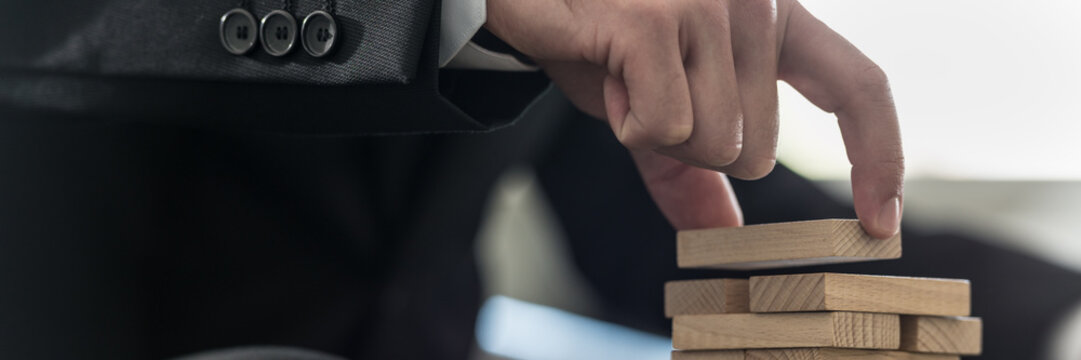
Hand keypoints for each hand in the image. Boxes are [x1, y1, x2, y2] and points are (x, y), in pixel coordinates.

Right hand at [486, 0, 903, 237]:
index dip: (878, 157)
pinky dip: (625, 120)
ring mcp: (711, 5)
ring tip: (622, 72)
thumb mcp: (658, 105)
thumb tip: (722, 232)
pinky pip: (664, 129)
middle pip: (757, 150)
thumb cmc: (600, 39)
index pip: (858, 86)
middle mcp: (759, 1)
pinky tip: (604, 70)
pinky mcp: (657, 21)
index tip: (883, 222)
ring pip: (714, 144)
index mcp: (776, 18)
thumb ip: (693, 166)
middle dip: (688, 147)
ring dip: (652, 132)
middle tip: (645, 91)